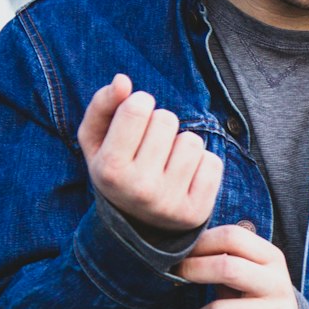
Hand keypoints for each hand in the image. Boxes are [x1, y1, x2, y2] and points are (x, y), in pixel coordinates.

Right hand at [77, 74, 222, 230]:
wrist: (136, 227)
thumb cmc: (117, 171)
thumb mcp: (96, 142)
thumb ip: (102, 106)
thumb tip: (122, 81)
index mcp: (109, 170)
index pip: (138, 107)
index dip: (139, 106)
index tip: (134, 124)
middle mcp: (139, 189)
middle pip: (167, 120)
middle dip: (161, 126)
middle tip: (150, 150)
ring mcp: (170, 203)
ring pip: (191, 141)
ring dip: (181, 145)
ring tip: (167, 165)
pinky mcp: (197, 211)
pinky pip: (213, 162)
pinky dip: (202, 165)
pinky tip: (185, 180)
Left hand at [175, 225, 299, 308]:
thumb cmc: (256, 300)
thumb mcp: (250, 273)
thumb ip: (224, 258)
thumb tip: (183, 250)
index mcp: (273, 259)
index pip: (233, 237)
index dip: (201, 243)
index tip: (185, 253)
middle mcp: (279, 286)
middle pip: (227, 268)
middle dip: (193, 270)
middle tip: (179, 275)